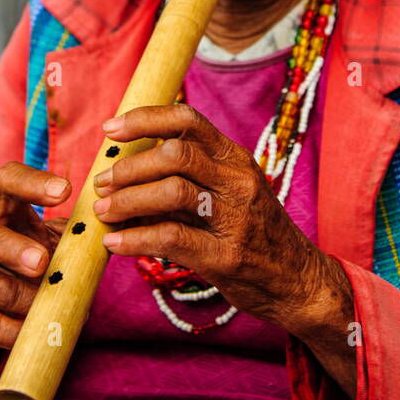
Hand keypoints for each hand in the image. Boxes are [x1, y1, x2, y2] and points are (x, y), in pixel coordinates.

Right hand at [0, 162, 70, 399]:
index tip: (65, 191)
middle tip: (42, 262)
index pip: (6, 180)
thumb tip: (119, 225)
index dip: (32, 182)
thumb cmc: (26, 272)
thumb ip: (79, 234)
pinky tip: (32, 329)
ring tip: (52, 305)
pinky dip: (14, 329)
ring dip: (26, 299)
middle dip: (12, 247)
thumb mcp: (51, 244)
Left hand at [93, 103, 331, 336]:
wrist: (297, 280)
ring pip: (172, 191)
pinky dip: (134, 239)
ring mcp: (235, 218)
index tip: (110, 130)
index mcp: (235, 159)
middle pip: (174, 153)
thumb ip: (187, 178)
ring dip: (127, 200)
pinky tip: (114, 244)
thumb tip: (124, 172)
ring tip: (103, 212)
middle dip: (129, 166)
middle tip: (101, 182)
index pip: (187, 120)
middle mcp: (237, 181)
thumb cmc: (254, 233)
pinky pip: (171, 238)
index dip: (144, 119)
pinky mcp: (226, 256)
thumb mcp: (230, 193)